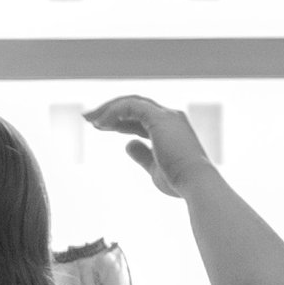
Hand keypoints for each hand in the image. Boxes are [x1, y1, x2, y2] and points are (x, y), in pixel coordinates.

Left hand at [86, 95, 214, 202]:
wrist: (195, 183)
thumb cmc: (178, 181)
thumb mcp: (155, 167)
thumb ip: (142, 154)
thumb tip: (127, 144)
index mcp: (172, 128)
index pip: (141, 117)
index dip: (119, 120)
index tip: (100, 126)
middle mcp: (171, 117)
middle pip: (135, 105)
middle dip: (110, 109)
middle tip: (89, 118)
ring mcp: (166, 115)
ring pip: (131, 102)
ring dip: (108, 108)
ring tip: (88, 118)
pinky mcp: (159, 118)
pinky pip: (130, 106)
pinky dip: (114, 111)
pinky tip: (100, 124)